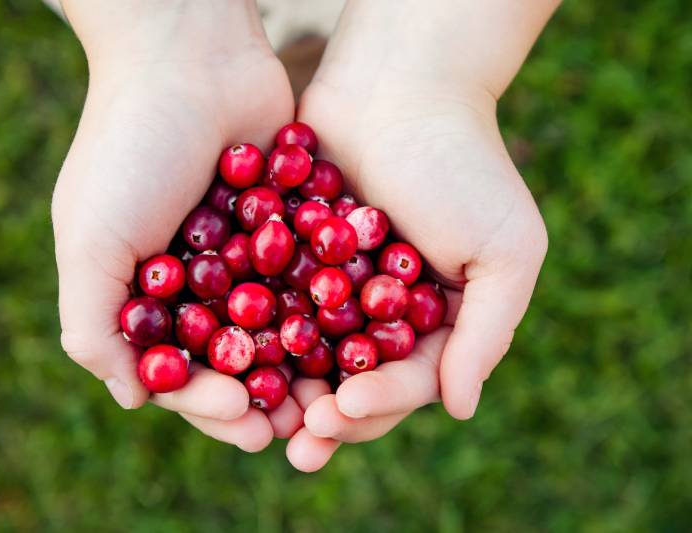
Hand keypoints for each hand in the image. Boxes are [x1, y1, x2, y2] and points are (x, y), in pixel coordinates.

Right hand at [52, 1, 302, 450]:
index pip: (176, 369)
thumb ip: (94, 324)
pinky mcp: (289, 228)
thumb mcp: (90, 239)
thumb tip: (132, 398)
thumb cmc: (130, 148)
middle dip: (261, 396)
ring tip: (333, 401)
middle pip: (233, 359)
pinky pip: (311, 280)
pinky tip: (356, 341)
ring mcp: (245, 256)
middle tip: (294, 427)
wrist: (191, 58)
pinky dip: (329, 312)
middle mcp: (196, 281)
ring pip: (279, 330)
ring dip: (302, 368)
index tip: (240, 417)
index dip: (206, 402)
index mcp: (145, 292)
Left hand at [286, 38, 547, 471]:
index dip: (377, 402)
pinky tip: (229, 357)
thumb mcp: (505, 249)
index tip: (343, 409)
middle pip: (351, 378)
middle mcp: (382, 311)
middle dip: (327, 413)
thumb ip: (487, 333)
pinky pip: (271, 304)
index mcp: (436, 319)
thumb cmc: (464, 164)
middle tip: (298, 441)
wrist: (400, 83)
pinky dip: (253, 334)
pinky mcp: (291, 257)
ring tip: (257, 417)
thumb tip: (460, 409)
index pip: (407, 379)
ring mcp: (333, 286)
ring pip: (305, 353)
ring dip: (284, 389)